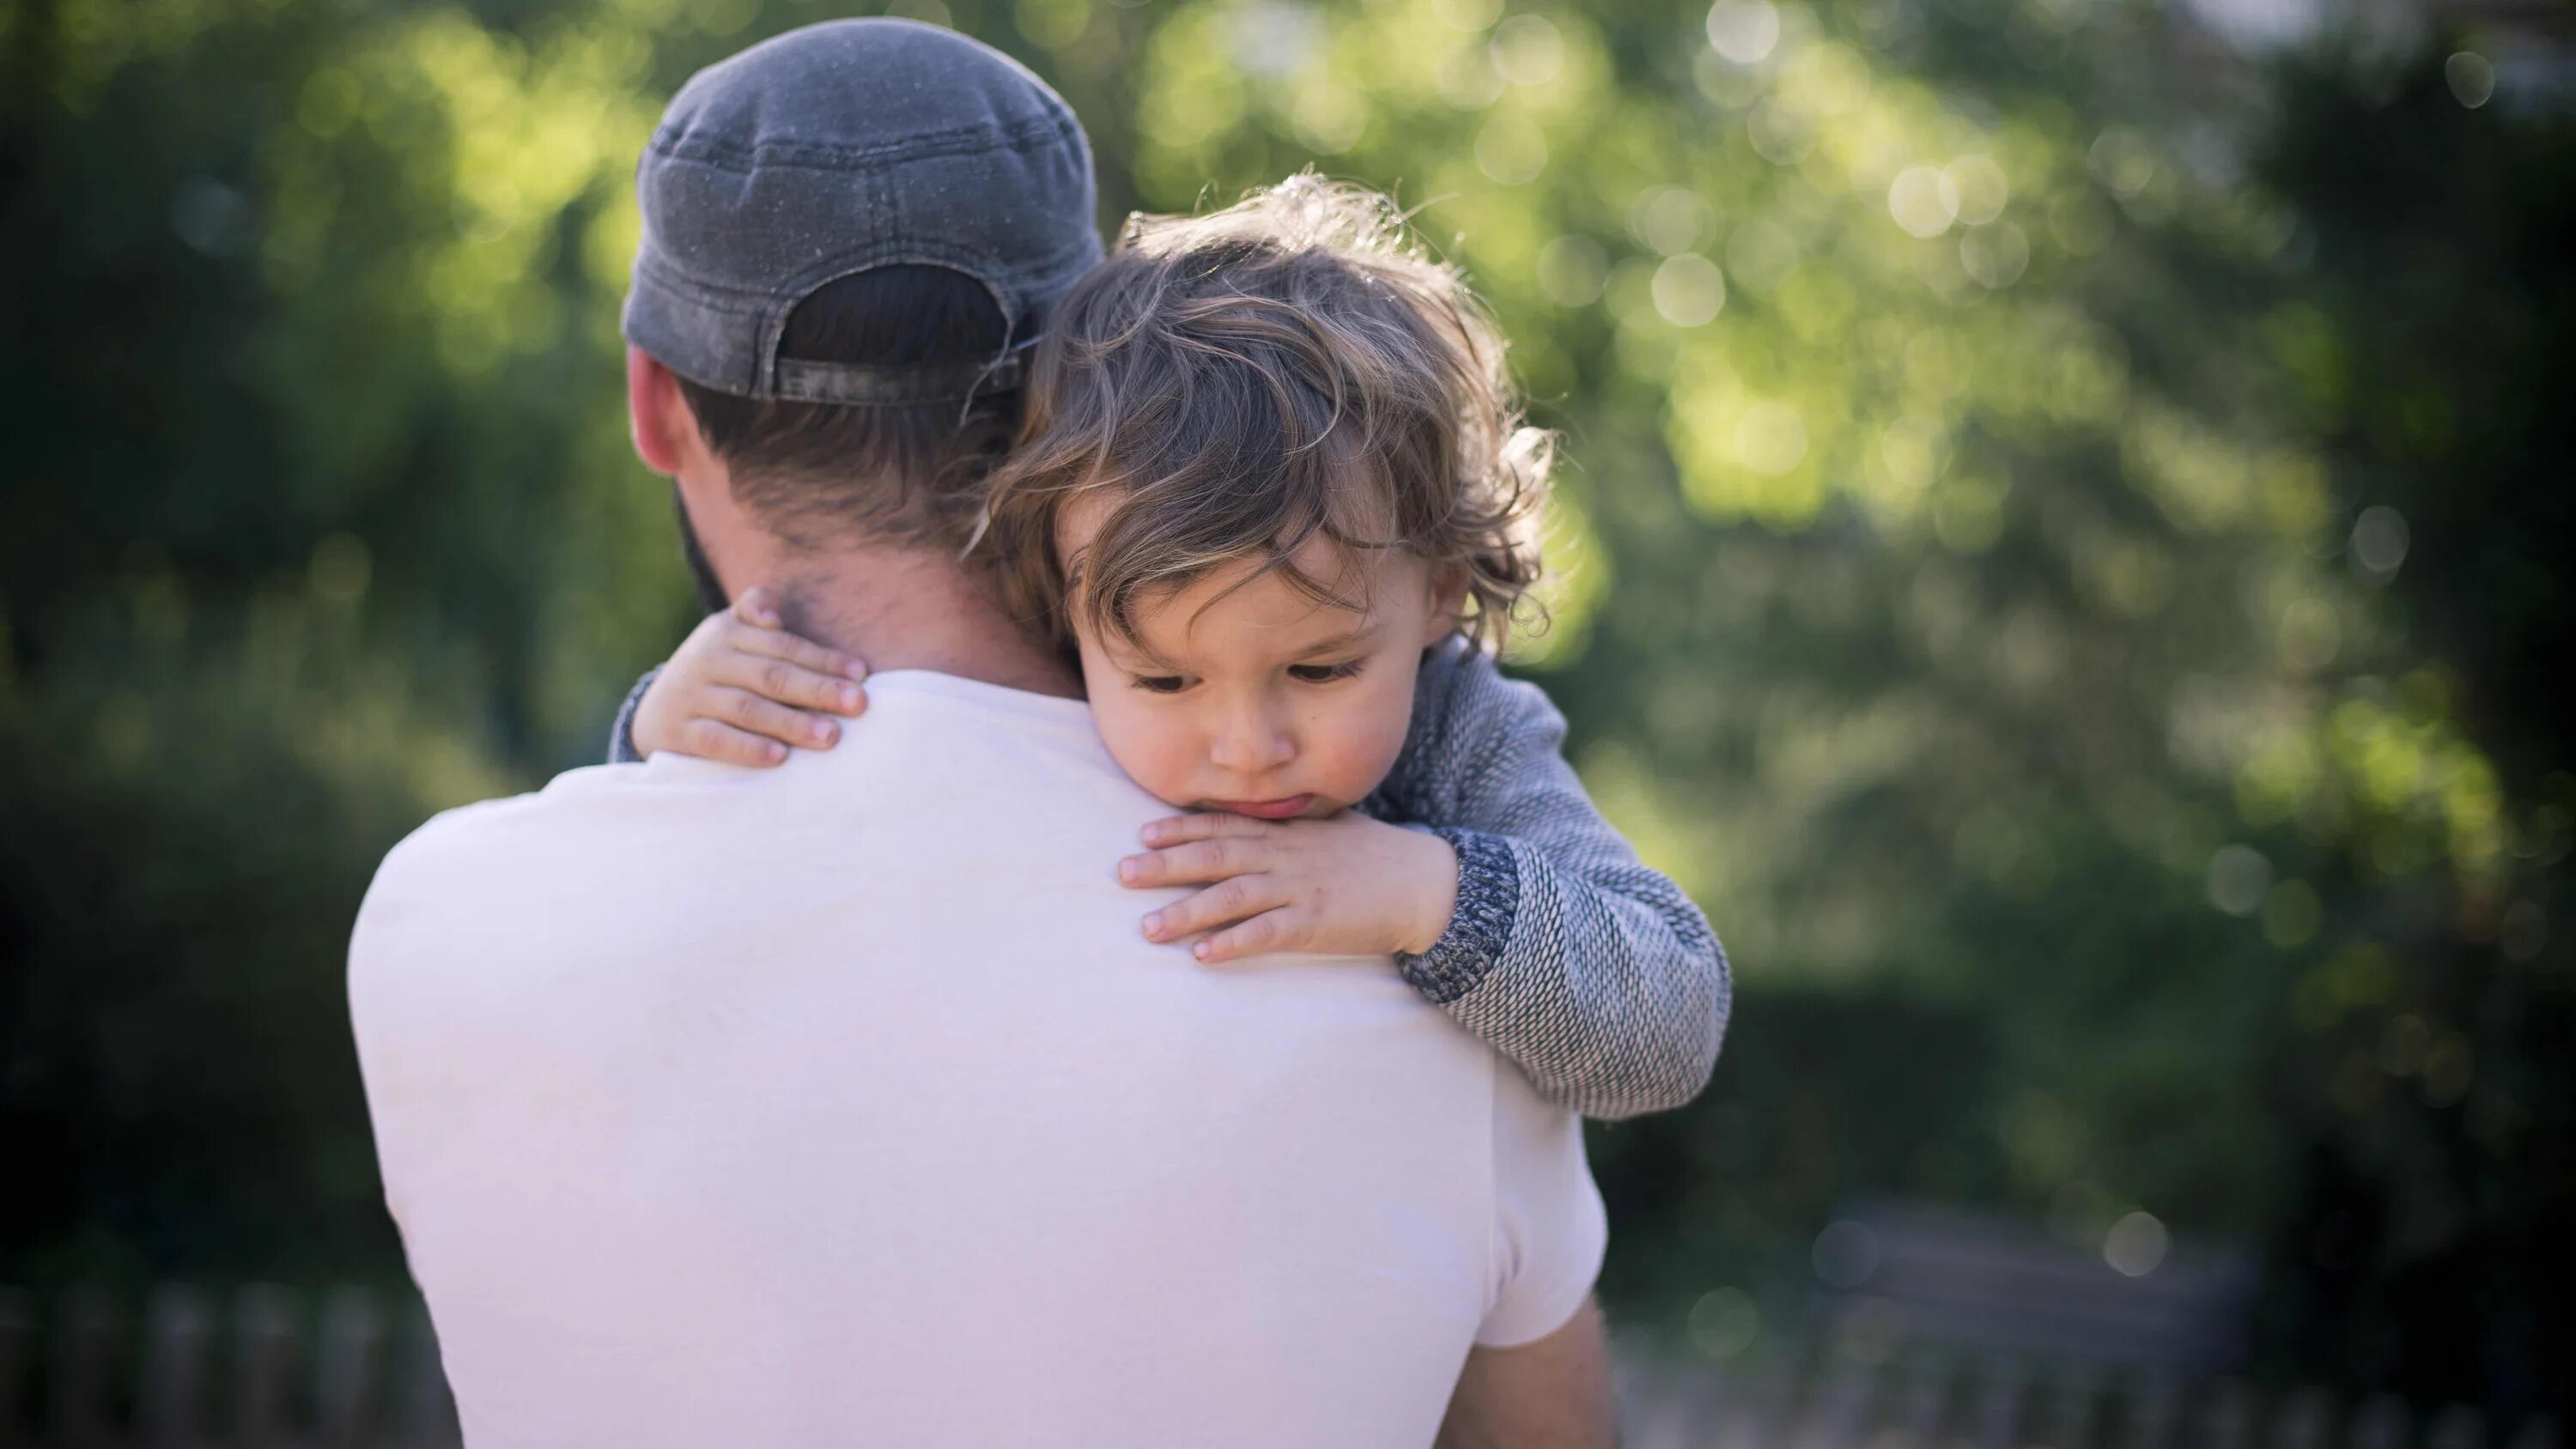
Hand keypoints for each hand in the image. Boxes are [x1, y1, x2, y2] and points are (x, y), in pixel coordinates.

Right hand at [630, 587, 868, 766]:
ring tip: (831, 736)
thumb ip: (757, 615)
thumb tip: (775, 615)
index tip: (862, 675)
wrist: (656, 713)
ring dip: (791, 723)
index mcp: (727, 632)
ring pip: (747, 708)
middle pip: (771, 675)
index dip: (823, 659)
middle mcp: (707, 660)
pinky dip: (748, 748)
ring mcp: (691, 696)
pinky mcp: (678, 732)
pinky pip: (716, 740)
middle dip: (818, 690)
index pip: (783, 646)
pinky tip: (780, 758)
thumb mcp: (731, 637)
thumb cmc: (716, 673)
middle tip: (859, 704)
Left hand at [1116, 811, 1460, 964]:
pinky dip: (1232, 943)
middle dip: (1165, 866)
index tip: (1142, 833)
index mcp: (1286, 833)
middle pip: (1215, 857)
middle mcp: (1285, 856)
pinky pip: (1265, 934)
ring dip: (1186, 912)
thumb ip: (1288, 828)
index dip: (1181, 829)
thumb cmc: (1375, 856)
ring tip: (1148, 927)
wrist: (1425, 884)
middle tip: (1122, 874)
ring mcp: (1298, 889)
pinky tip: (1202, 955)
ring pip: (1231, 898)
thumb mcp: (1329, 829)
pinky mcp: (1314, 924)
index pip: (1224, 825)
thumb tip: (1251, 825)